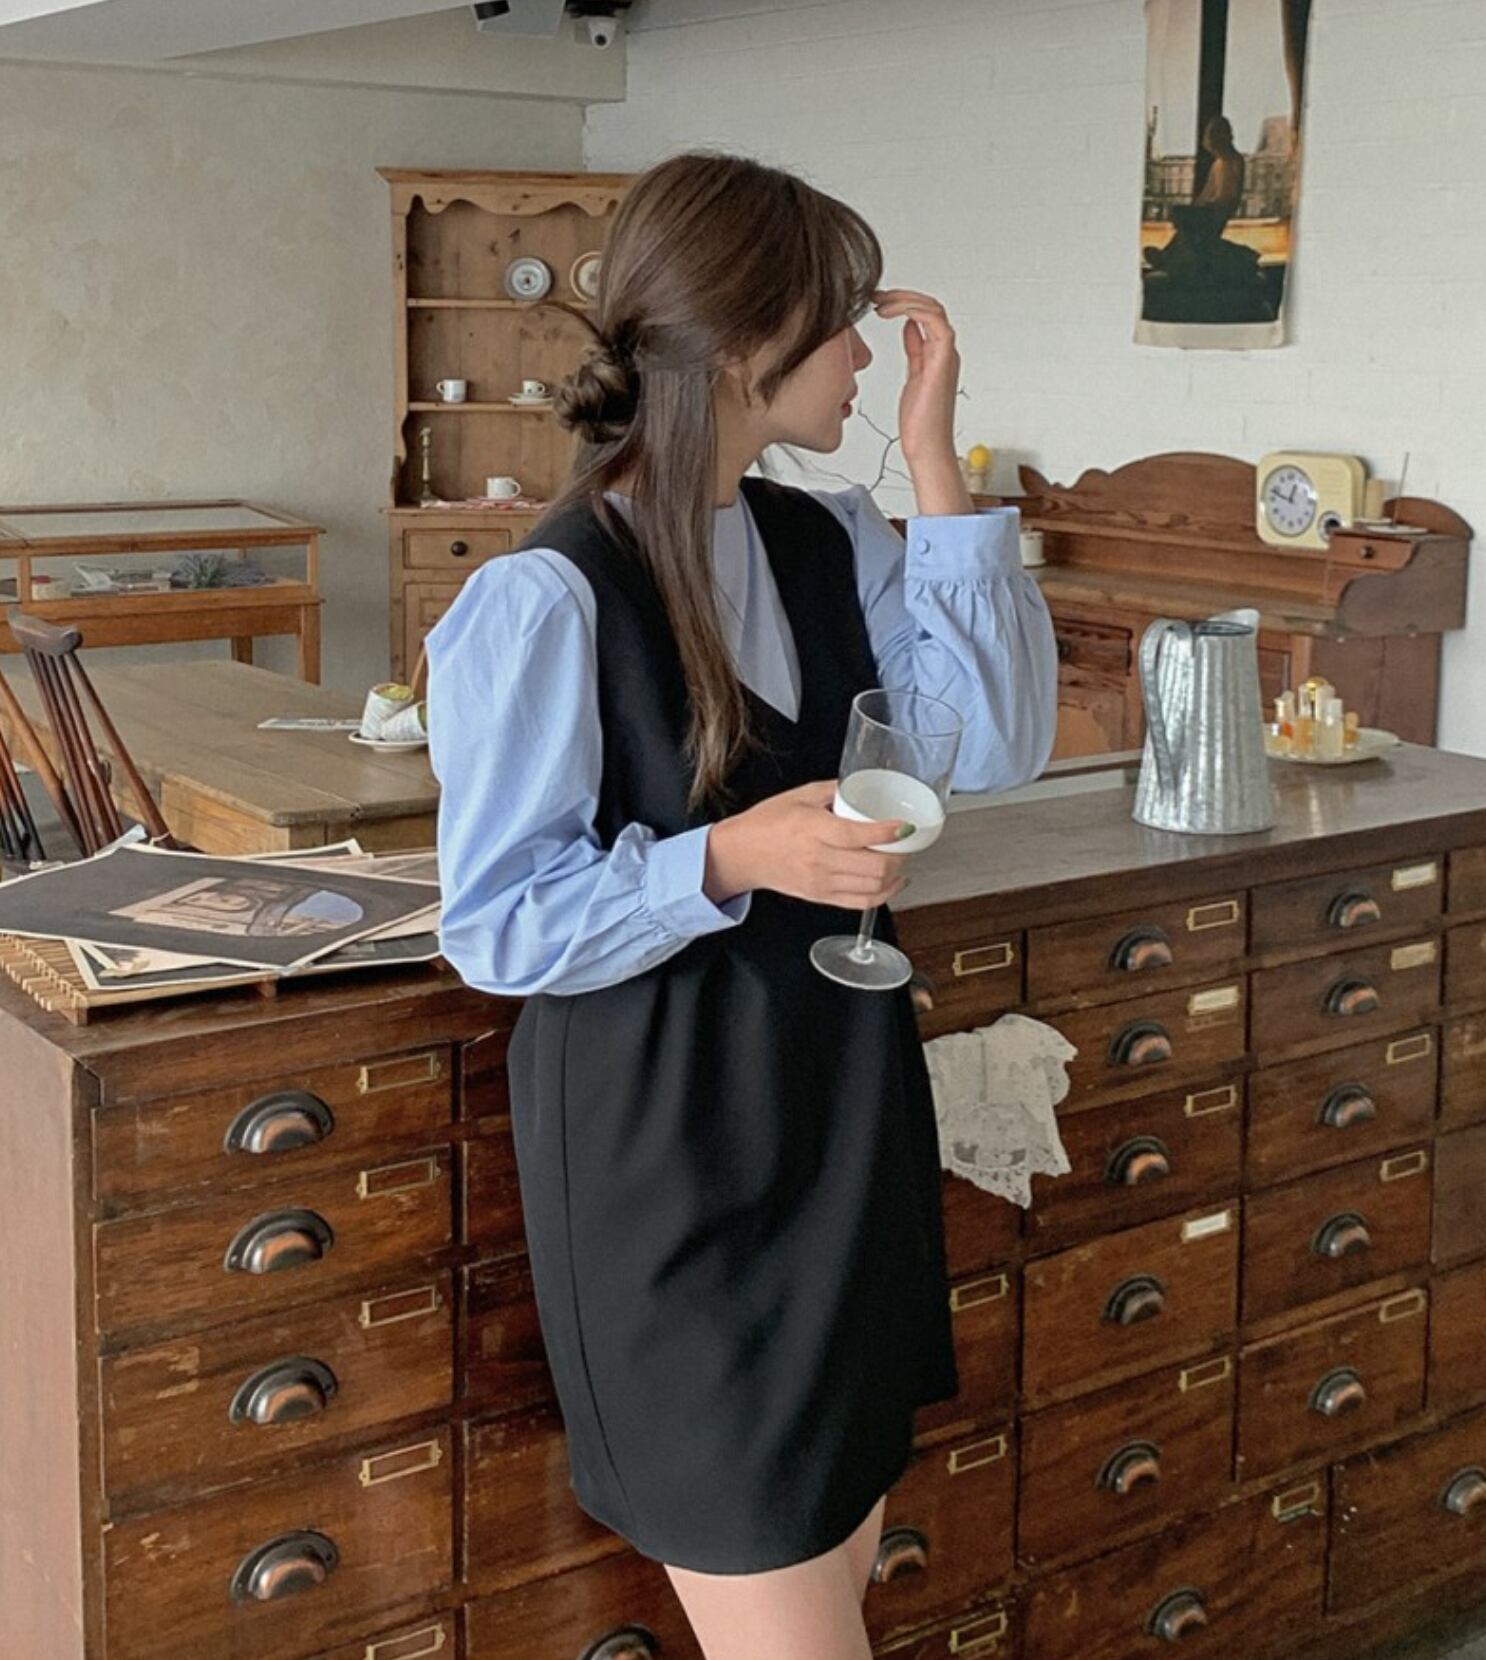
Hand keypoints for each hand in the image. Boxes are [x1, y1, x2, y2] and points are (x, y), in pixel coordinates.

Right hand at [703, 779, 914, 907]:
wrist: (741, 854)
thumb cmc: (766, 823)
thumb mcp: (799, 795)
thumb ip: (834, 790)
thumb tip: (864, 785)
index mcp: (813, 829)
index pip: (858, 835)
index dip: (888, 832)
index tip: (906, 825)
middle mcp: (818, 859)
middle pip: (874, 866)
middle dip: (899, 855)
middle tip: (905, 843)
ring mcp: (821, 882)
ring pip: (873, 886)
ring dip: (895, 873)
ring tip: (900, 859)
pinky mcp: (821, 897)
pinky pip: (863, 903)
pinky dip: (885, 894)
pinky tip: (893, 882)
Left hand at [872, 287, 971, 513]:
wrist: (926, 447)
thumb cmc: (920, 422)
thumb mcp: (912, 376)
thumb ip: (914, 350)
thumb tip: (908, 328)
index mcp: (937, 352)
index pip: (925, 313)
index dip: (902, 302)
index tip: (877, 301)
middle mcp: (945, 350)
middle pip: (930, 306)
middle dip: (902, 296)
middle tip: (875, 297)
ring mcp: (946, 355)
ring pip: (933, 309)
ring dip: (905, 300)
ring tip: (880, 303)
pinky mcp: (942, 362)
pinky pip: (935, 324)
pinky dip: (913, 312)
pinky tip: (891, 315)